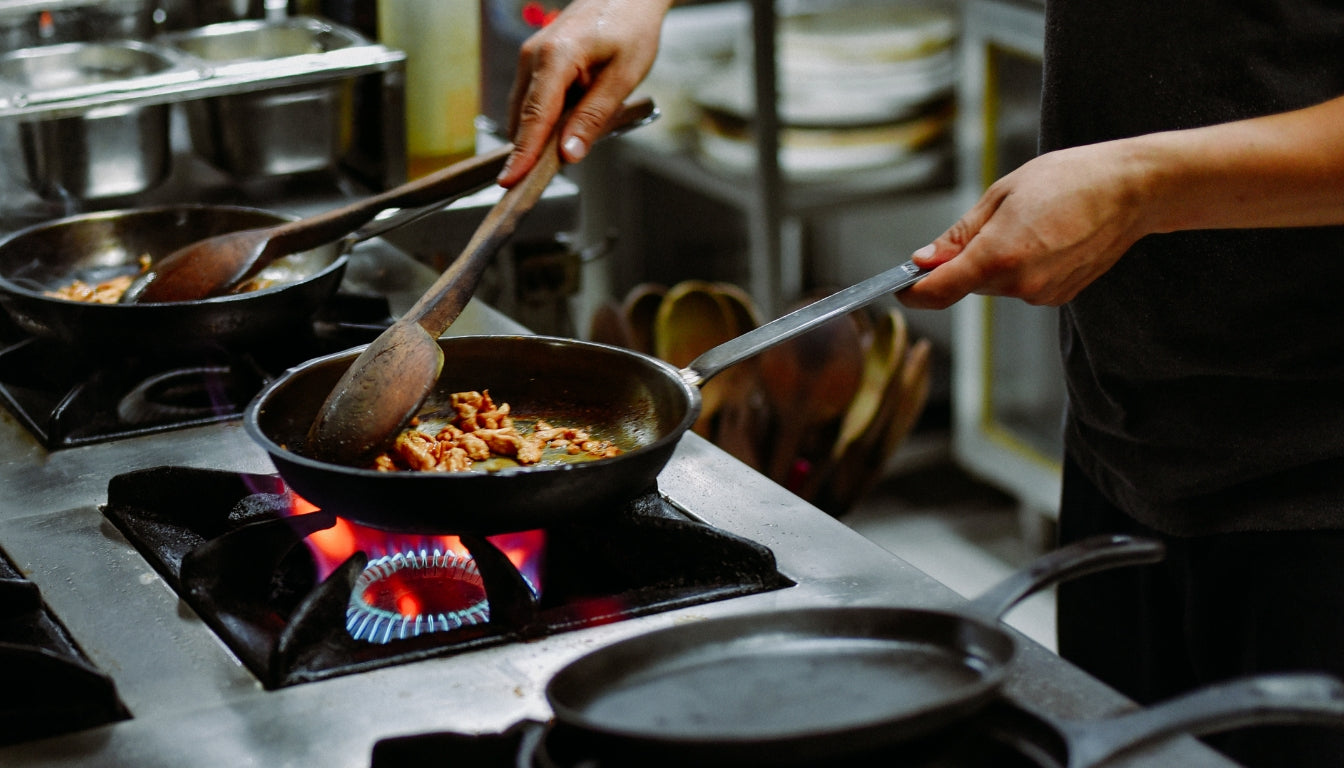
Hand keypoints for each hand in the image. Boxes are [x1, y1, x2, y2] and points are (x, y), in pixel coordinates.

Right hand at [498, 0, 672, 186]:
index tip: (510, 182)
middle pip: (523, 117)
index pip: (534, 116)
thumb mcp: (623, 77)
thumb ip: (594, 117)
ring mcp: (530, 56)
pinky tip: (570, 121)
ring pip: (525, 110)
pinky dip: (545, 118)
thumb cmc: (631, 27)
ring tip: (571, 142)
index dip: (522, 154)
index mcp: (555, 57)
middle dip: (530, 150)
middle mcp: (533, 55)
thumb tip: (570, 153)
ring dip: (541, 133)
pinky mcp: (535, 60)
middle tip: (542, 179)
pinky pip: (532, 99)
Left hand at [899, 141, 1151, 308]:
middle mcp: (1019, 285)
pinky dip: (1022, 266)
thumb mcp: (1001, 194)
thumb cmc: (1068, 179)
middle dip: (964, 261)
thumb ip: (958, 235)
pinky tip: (1047, 237)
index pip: (937, 292)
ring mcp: (1041, 294)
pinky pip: (1022, 285)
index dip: (913, 291)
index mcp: (997, 257)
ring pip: (996, 284)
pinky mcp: (1059, 296)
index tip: (901, 285)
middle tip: (992, 220)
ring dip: (997, 261)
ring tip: (1030, 222)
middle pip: (967, 284)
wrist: (1132, 189)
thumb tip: (923, 260)